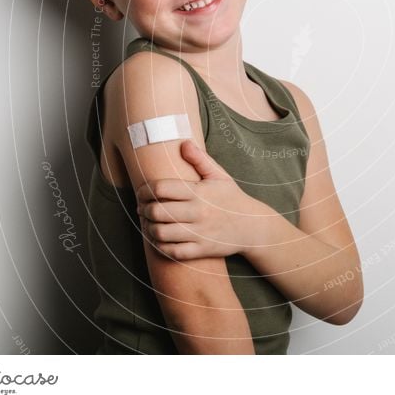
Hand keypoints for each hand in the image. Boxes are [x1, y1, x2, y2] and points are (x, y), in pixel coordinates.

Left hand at [135, 139, 262, 260]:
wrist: (253, 227)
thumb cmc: (232, 199)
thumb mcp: (219, 176)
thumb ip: (200, 159)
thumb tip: (183, 143)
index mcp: (199, 192)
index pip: (161, 189)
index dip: (144, 190)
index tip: (141, 193)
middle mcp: (198, 213)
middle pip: (157, 212)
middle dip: (144, 210)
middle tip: (142, 208)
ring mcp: (199, 233)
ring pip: (161, 233)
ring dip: (149, 228)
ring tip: (148, 223)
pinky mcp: (201, 250)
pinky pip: (172, 251)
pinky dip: (160, 246)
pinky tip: (159, 239)